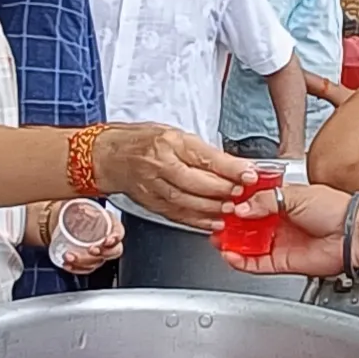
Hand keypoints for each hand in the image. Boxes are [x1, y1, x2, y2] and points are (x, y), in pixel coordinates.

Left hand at [49, 201, 125, 272]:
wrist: (56, 220)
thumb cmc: (70, 208)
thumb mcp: (77, 200)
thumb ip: (82, 200)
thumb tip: (80, 197)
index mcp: (109, 222)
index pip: (119, 231)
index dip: (115, 237)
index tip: (107, 240)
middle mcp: (106, 238)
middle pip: (114, 251)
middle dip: (103, 253)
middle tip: (91, 250)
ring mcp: (98, 251)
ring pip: (98, 262)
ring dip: (85, 262)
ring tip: (69, 256)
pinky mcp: (88, 261)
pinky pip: (87, 269)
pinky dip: (77, 269)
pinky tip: (68, 264)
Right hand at [91, 123, 244, 229]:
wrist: (109, 155)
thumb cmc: (142, 141)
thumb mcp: (174, 134)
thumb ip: (201, 151)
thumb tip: (232, 165)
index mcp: (170, 142)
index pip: (205, 156)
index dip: (230, 167)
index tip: (249, 174)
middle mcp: (160, 164)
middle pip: (196, 182)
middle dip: (223, 190)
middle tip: (242, 195)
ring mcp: (153, 186)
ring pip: (186, 202)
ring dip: (212, 209)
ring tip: (230, 210)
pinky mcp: (150, 203)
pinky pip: (176, 215)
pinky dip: (196, 221)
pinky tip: (211, 223)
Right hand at [219, 181, 358, 276]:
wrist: (352, 234)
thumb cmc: (335, 210)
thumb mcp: (296, 195)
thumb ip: (266, 201)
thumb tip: (242, 207)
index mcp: (284, 202)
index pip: (254, 202)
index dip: (237, 203)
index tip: (223, 202)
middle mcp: (280, 222)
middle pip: (248, 226)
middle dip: (230, 225)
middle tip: (216, 222)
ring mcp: (280, 242)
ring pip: (249, 246)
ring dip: (232, 244)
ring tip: (218, 240)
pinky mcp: (282, 261)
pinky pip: (257, 264)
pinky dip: (242, 262)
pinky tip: (231, 256)